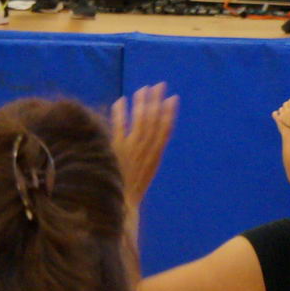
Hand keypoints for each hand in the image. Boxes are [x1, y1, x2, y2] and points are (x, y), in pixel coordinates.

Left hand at [111, 82, 177, 203]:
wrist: (120, 205)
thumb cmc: (130, 190)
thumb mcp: (145, 172)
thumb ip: (147, 156)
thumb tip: (149, 140)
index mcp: (155, 158)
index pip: (166, 131)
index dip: (170, 114)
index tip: (173, 98)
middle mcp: (146, 152)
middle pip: (154, 122)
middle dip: (157, 102)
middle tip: (159, 84)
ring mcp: (131, 150)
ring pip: (140, 122)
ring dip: (142, 103)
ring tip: (143, 88)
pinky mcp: (116, 150)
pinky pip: (119, 127)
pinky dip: (120, 114)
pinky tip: (121, 100)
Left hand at [274, 98, 289, 130]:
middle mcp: (286, 110)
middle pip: (285, 103)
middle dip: (287, 104)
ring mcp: (281, 114)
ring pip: (280, 109)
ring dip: (283, 110)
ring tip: (286, 113)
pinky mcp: (277, 119)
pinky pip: (274, 113)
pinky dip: (276, 114)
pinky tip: (278, 115)